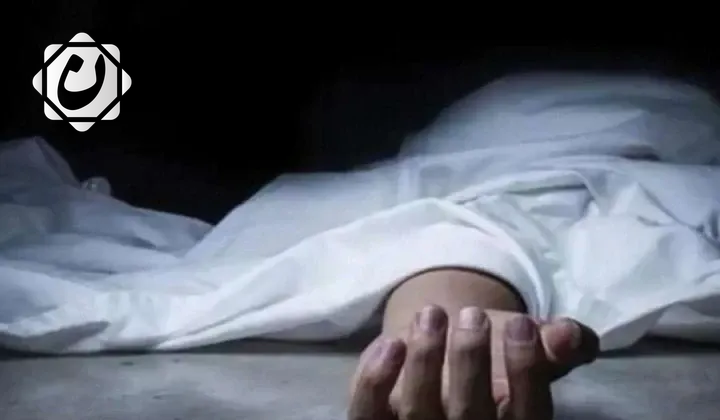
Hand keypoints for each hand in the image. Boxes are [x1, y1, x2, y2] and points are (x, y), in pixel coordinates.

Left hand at [349, 306, 598, 418]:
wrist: (437, 354)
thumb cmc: (491, 358)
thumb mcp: (530, 348)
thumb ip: (557, 344)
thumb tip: (570, 334)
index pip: (526, 414)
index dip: (527, 370)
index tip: (522, 324)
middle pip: (469, 415)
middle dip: (470, 360)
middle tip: (473, 314)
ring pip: (418, 412)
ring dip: (425, 360)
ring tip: (432, 314)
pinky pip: (368, 411)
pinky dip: (376, 380)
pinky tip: (391, 342)